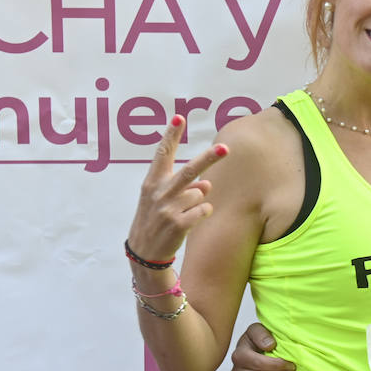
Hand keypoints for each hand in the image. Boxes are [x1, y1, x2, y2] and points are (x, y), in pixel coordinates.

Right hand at [127, 115, 226, 262]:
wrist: (145, 252)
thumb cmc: (156, 219)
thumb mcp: (161, 200)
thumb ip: (183, 187)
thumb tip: (207, 184)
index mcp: (151, 183)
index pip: (162, 154)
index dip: (171, 135)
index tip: (179, 117)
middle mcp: (159, 193)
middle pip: (190, 171)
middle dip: (209, 158)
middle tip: (225, 149)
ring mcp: (168, 209)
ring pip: (201, 193)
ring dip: (199, 201)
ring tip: (183, 213)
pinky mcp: (178, 224)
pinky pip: (204, 209)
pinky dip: (203, 213)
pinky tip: (189, 222)